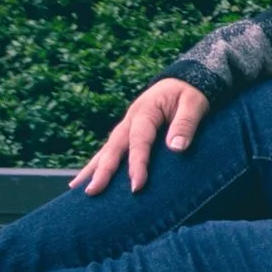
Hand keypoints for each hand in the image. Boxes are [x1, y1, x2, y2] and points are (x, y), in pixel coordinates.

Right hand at [71, 79, 210, 195]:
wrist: (184, 80)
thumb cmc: (191, 93)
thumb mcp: (194, 103)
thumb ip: (186, 124)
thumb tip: (176, 148)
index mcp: (146, 111)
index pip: (139, 141)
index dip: (137, 164)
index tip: (137, 186)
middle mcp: (130, 120)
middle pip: (113, 147)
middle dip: (102, 170)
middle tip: (92, 191)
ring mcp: (126, 126)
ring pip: (107, 149)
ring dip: (92, 169)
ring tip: (77, 189)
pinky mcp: (128, 132)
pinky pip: (111, 149)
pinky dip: (98, 163)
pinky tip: (86, 178)